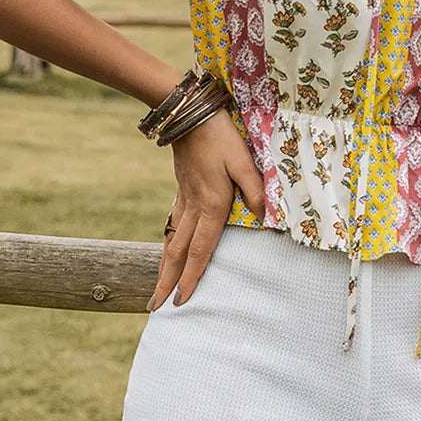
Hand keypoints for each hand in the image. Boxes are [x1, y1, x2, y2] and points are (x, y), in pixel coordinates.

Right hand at [148, 108, 264, 309]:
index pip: (200, 250)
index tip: (181, 300)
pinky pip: (173, 222)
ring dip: (165, 265)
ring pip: (172, 239)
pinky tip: (169, 247)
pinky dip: (169, 241)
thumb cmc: (221, 136)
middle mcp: (194, 207)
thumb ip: (256, 190)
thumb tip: (265, 219)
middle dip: (167, 281)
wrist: (189, 114)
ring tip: (157, 286)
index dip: (192, 277)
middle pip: (178, 252)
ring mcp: (184, 197)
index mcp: (212, 205)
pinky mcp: (181, 187)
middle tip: (155, 306)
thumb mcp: (244, 161)